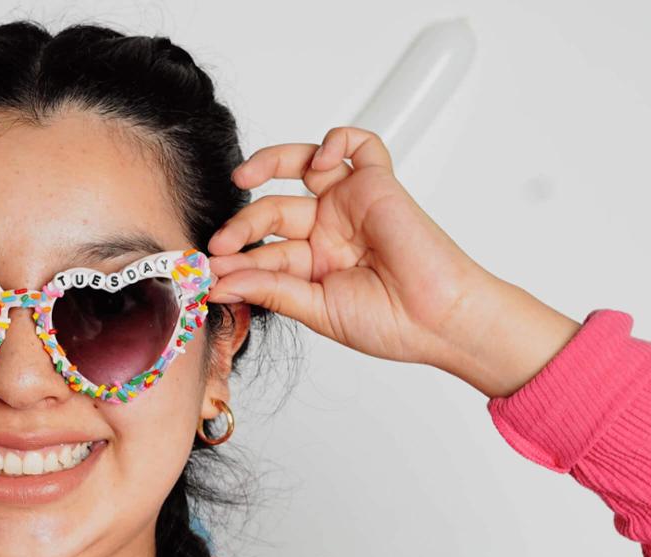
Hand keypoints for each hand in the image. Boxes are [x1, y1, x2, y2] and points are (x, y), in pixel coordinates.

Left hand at [207, 127, 579, 397]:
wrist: (440, 321)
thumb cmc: (391, 324)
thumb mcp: (317, 309)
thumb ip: (270, 289)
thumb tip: (219, 282)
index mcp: (313, 265)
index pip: (263, 251)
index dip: (235, 260)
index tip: (210, 274)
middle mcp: (328, 231)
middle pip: (272, 211)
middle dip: (243, 226)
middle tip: (222, 244)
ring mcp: (351, 205)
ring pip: (301, 165)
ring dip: (268, 163)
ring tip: (244, 177)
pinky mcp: (377, 184)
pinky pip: (358, 146)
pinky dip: (336, 139)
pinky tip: (316, 158)